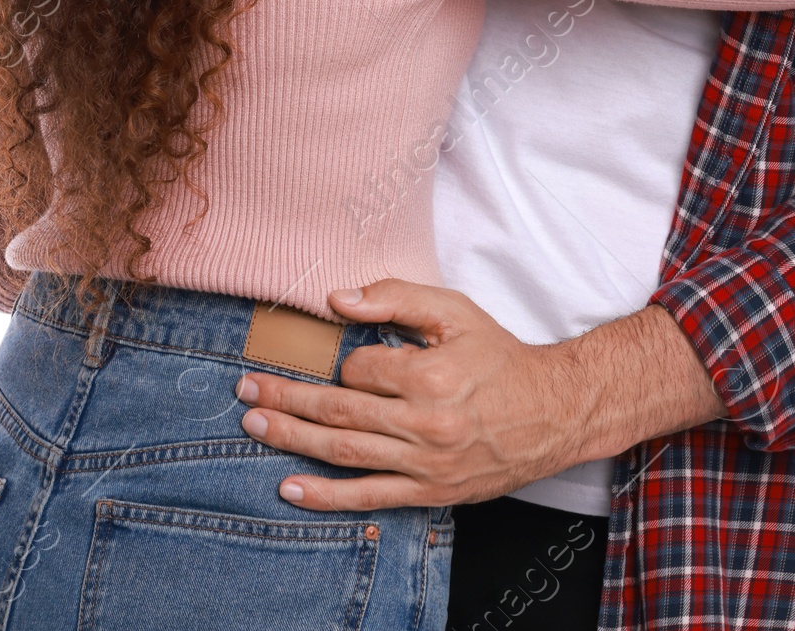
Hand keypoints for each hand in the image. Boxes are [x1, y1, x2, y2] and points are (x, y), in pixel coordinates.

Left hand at [234, 281, 587, 508]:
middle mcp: (425, 422)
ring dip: (292, 440)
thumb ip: (395, 297)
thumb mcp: (454, 311)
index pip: (361, 369)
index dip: (346, 362)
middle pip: (339, 412)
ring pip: (344, 452)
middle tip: (244, 389)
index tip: (346, 359)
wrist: (550, 413)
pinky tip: (289, 488)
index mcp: (430, 374)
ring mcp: (425, 463)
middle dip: (285, 399)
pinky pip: (368, 497)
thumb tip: (337, 298)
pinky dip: (325, 496)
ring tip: (253, 425)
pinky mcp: (428, 492)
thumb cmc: (498, 357)